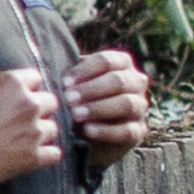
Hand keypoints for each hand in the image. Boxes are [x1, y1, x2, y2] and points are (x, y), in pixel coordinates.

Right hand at [0, 63, 64, 187]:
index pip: (35, 77)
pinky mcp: (32, 158)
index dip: (25, 85)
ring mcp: (33, 133)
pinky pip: (54, 154)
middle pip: (51, 101)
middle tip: (22, 115)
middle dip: (39, 107)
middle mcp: (29, 105)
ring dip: (42, 131)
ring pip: (53, 128)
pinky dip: (47, 154)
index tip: (14, 93)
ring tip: (26, 136)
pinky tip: (35, 154)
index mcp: (12, 83)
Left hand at [63, 47, 153, 168]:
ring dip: (99, 108)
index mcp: (121, 64)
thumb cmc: (78, 99)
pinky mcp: (139, 130)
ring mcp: (140, 106)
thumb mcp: (74, 85)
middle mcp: (136, 82)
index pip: (108, 60)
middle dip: (91, 90)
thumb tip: (53, 73)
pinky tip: (88, 130)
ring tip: (76, 114)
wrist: (89, 133)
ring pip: (126, 104)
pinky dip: (106, 130)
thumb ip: (70, 77)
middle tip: (68, 99)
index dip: (86, 70)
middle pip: (118, 81)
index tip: (65, 82)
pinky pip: (127, 130)